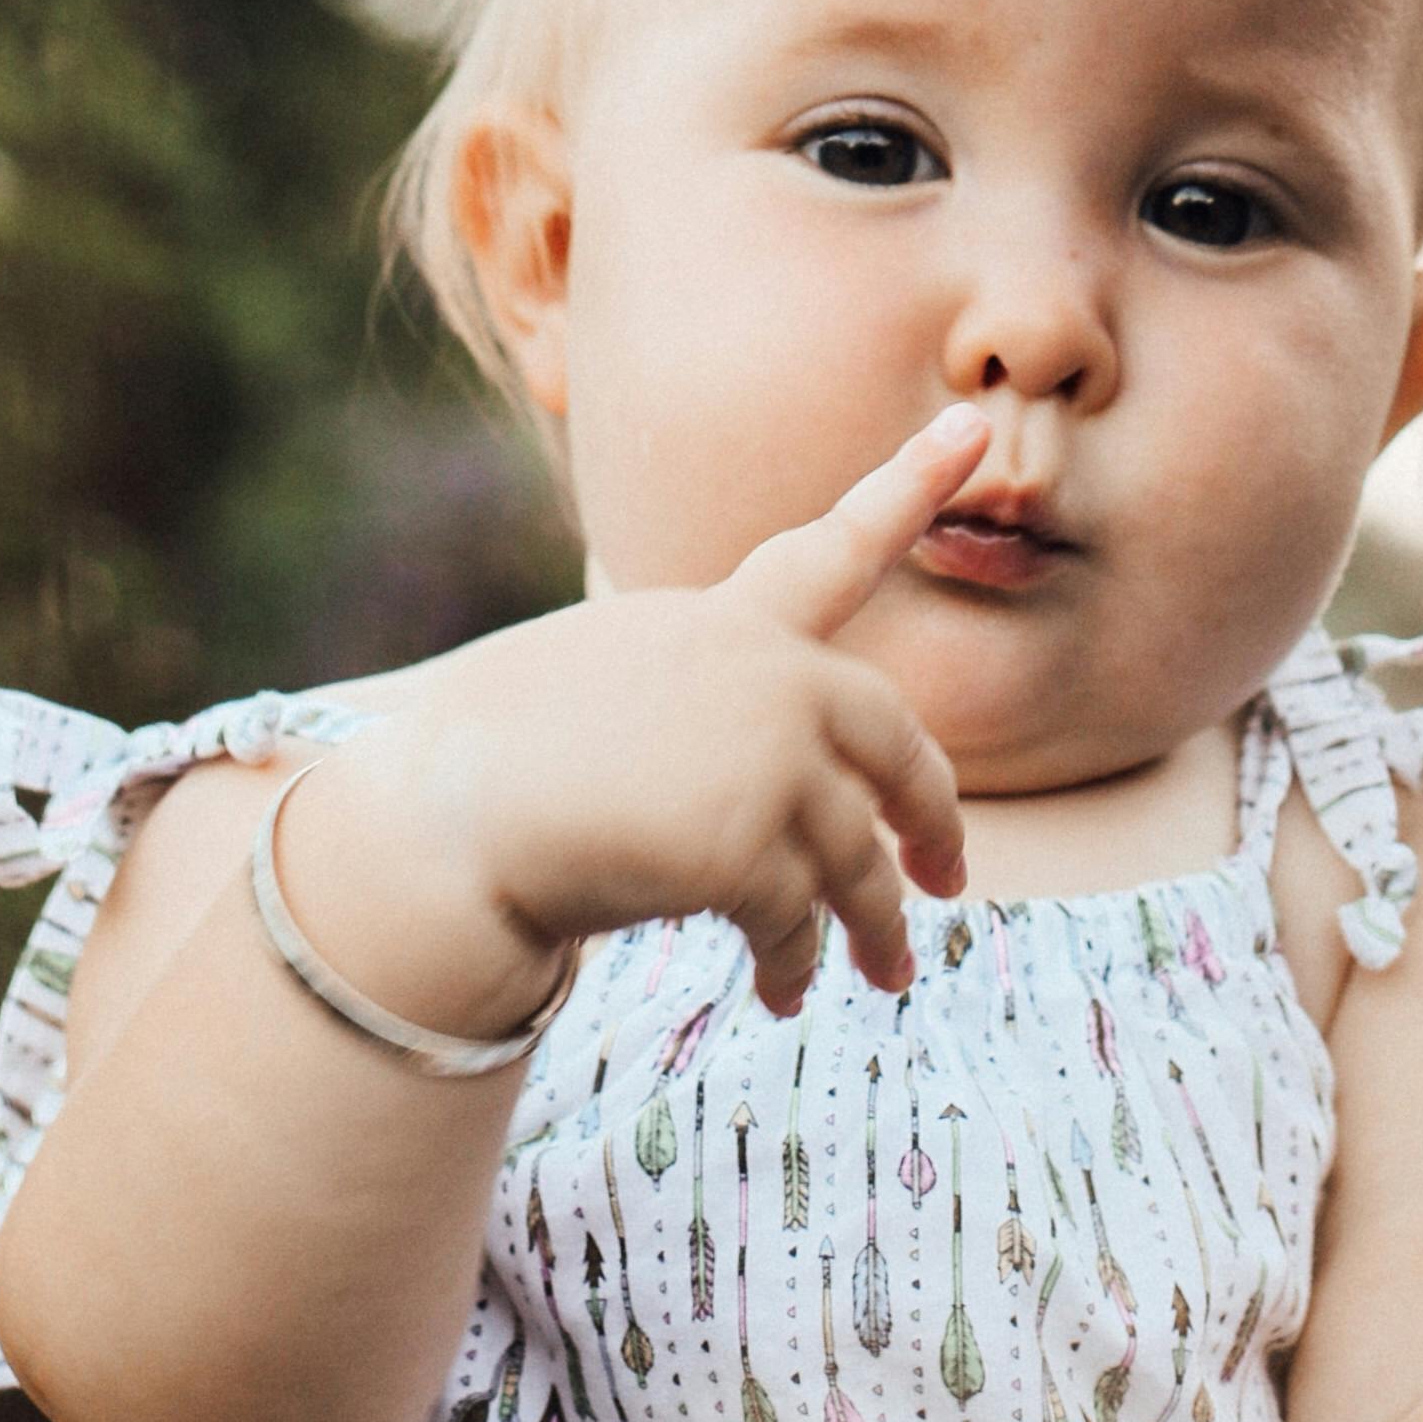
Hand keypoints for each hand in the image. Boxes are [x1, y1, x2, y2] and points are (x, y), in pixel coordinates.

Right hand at [278, 407, 985, 1029]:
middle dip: (932, 816)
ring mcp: (767, 754)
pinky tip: (781, 994)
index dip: (910, 484)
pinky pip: (799, 919)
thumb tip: (777, 777)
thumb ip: (710, 698)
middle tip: (948, 875)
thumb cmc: (500, 753)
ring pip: (858, 853)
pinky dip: (795, 963)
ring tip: (889, 973)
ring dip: (876, 924)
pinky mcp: (752, 843)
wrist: (449, 814)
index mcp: (726, 622)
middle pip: (895, 740)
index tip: (973, 428)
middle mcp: (766, 673)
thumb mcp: (616, 680)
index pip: (835, 546)